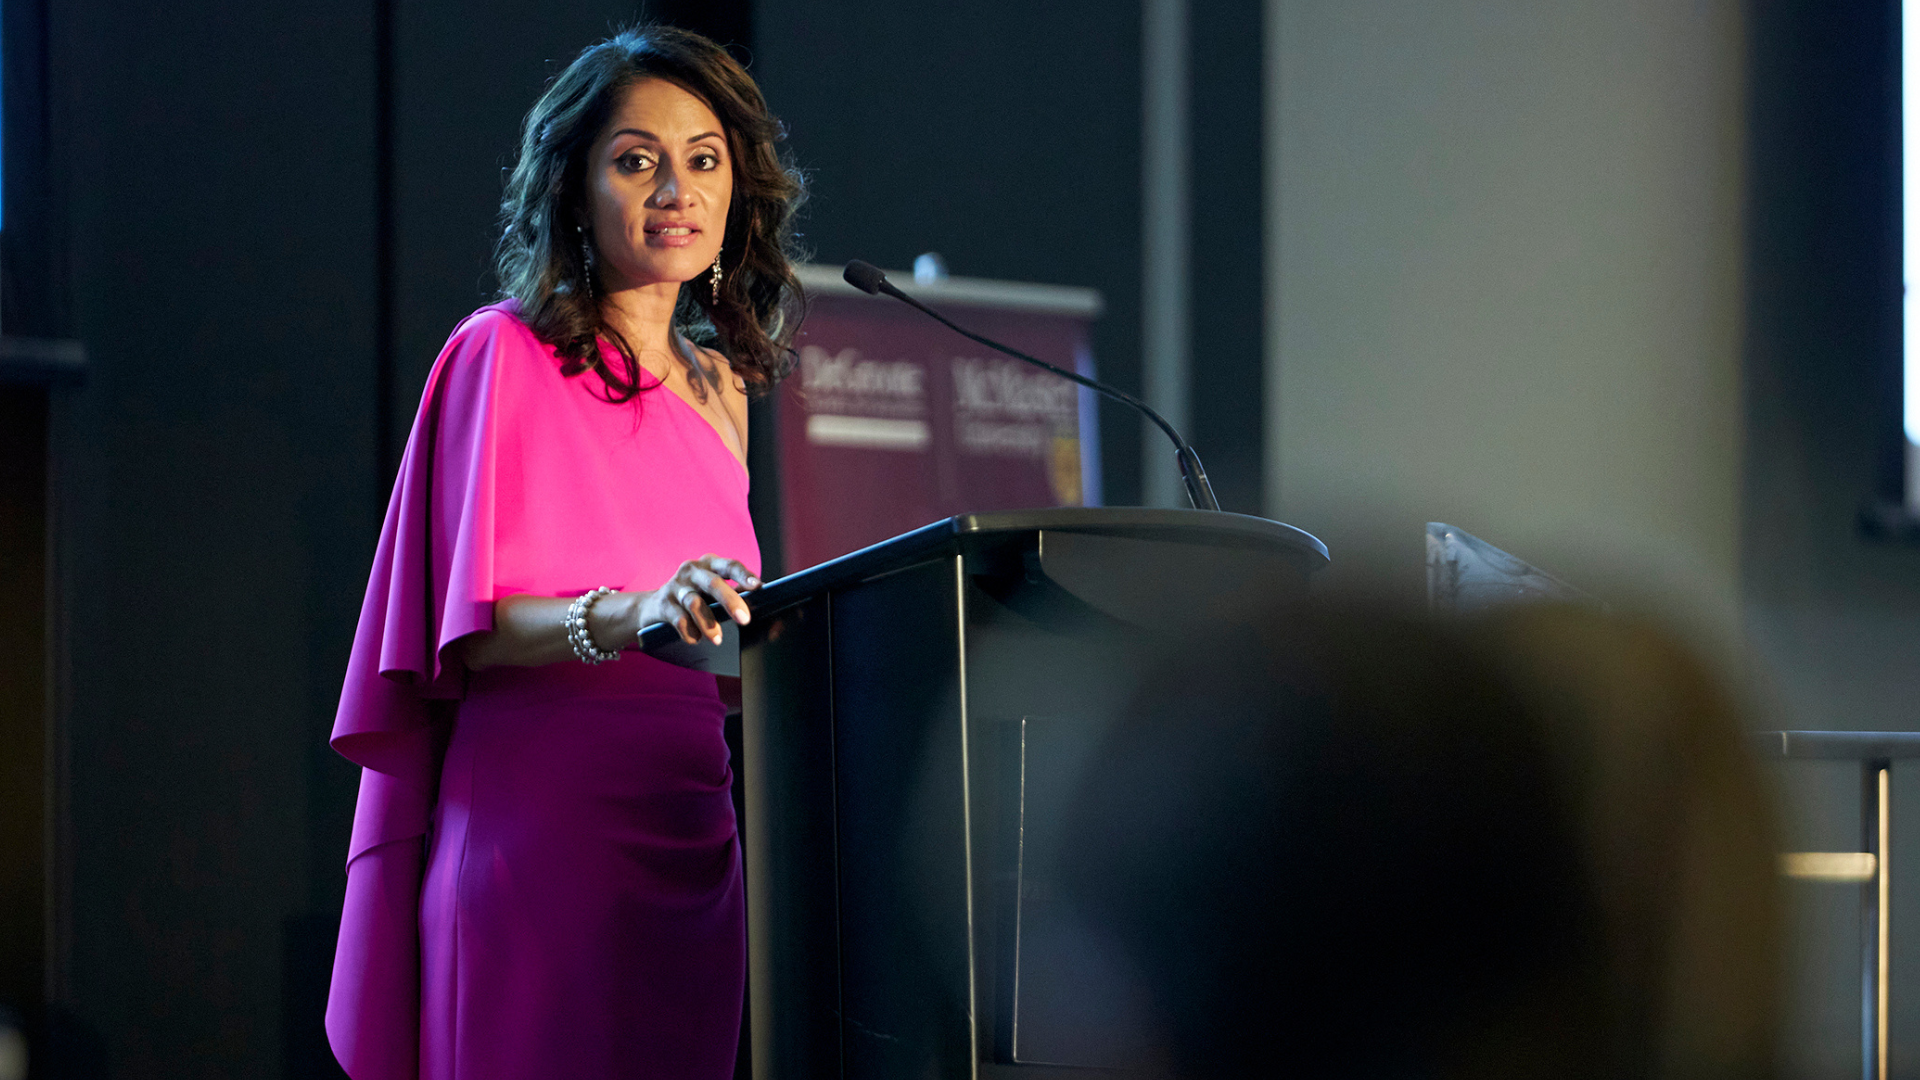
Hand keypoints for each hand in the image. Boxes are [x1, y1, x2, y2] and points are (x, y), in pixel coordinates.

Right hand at [637, 554, 760, 644]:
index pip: (730, 566)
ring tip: (717, 639)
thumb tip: (760, 600)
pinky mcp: (663, 603)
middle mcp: (692, 571)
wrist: (653, 605)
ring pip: (694, 603)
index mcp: (710, 564)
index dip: (744, 575)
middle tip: (744, 620)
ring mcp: (676, 586)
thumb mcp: (713, 589)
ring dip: (708, 623)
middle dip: (730, 601)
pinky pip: (678, 619)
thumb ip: (735, 592)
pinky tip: (695, 639)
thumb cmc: (694, 595)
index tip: (758, 586)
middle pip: (713, 583)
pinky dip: (689, 631)